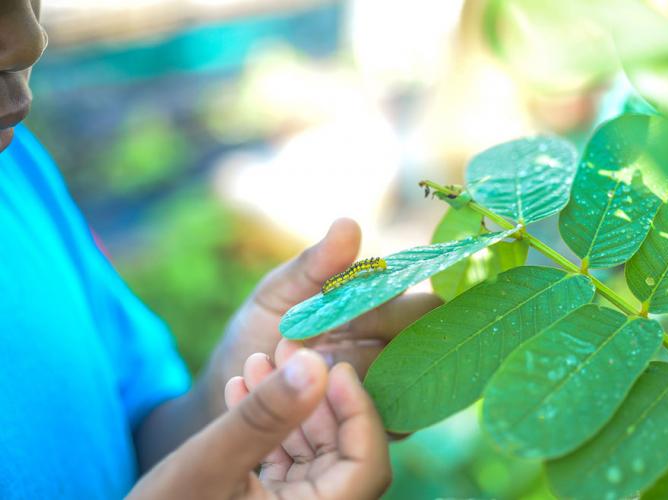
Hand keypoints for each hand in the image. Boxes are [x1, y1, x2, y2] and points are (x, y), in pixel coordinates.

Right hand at [129, 348, 390, 499]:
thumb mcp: (210, 463)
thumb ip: (265, 416)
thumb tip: (316, 364)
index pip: (368, 466)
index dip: (359, 412)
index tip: (335, 366)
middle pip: (344, 452)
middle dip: (316, 397)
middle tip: (289, 350)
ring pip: (314, 451)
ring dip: (291, 406)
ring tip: (257, 361)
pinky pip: (287, 460)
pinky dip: (272, 426)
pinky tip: (244, 389)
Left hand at [135, 219, 436, 469]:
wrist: (233, 392)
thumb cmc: (259, 332)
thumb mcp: (277, 294)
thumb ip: (314, 265)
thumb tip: (348, 224)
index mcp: (374, 300)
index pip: (411, 290)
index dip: (384, 298)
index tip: (340, 306)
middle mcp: (391, 338)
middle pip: (422, 331)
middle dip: (377, 332)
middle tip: (325, 340)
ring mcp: (390, 380)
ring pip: (411, 374)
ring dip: (363, 372)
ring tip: (311, 371)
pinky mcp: (381, 419)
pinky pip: (402, 417)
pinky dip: (368, 410)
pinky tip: (326, 404)